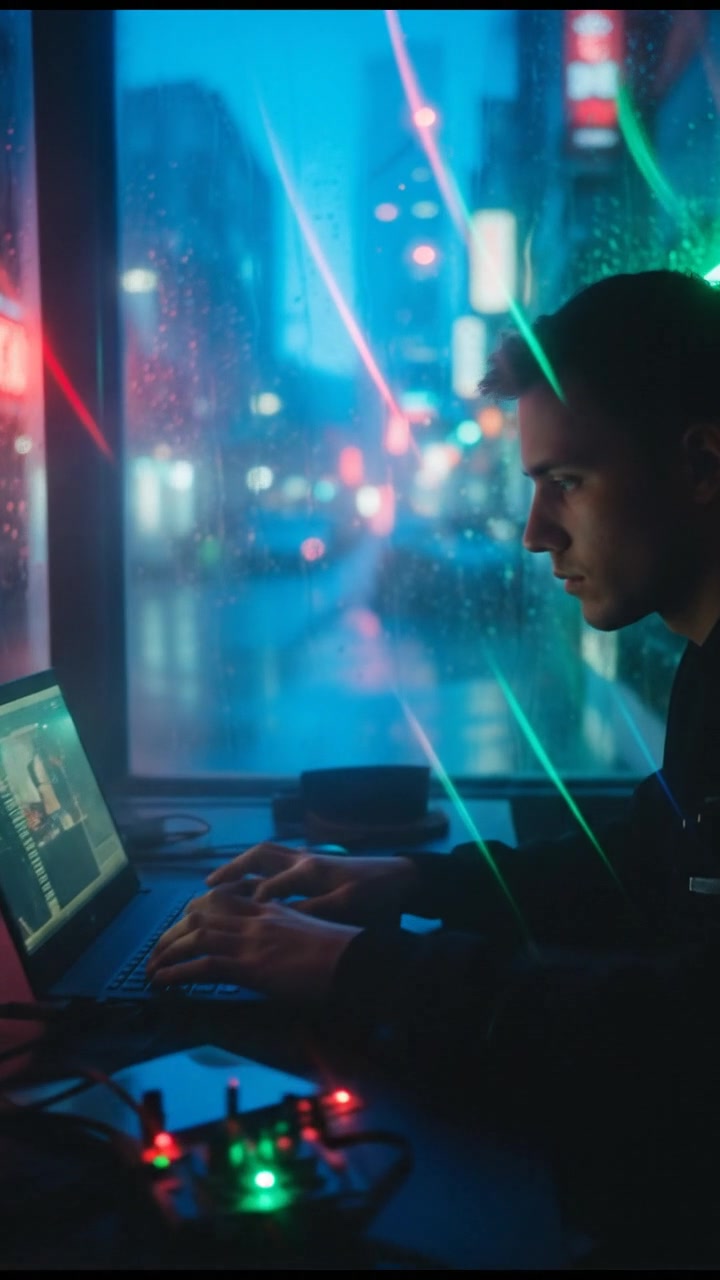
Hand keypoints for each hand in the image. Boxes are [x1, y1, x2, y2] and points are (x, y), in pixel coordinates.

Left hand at [146, 887, 360, 1001]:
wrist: (356, 960)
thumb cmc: (343, 953)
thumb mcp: (308, 936)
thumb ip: (286, 936)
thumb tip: (274, 952)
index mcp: (272, 910)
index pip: (223, 900)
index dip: (196, 910)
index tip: (182, 923)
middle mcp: (257, 918)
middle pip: (201, 914)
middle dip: (173, 932)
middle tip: (157, 950)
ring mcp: (253, 939)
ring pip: (196, 935)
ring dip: (167, 951)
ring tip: (151, 968)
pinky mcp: (251, 964)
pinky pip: (203, 964)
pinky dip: (177, 972)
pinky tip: (163, 981)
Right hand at [205, 841, 421, 924]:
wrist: (403, 878)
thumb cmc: (378, 896)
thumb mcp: (349, 907)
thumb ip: (314, 911)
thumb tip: (279, 917)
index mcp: (310, 871)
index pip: (267, 886)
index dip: (246, 904)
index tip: (225, 922)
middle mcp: (303, 859)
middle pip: (258, 857)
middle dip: (231, 871)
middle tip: (206, 887)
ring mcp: (308, 858)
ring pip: (265, 855)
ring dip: (240, 865)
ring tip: (216, 882)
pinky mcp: (315, 863)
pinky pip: (276, 859)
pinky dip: (257, 867)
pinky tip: (249, 881)